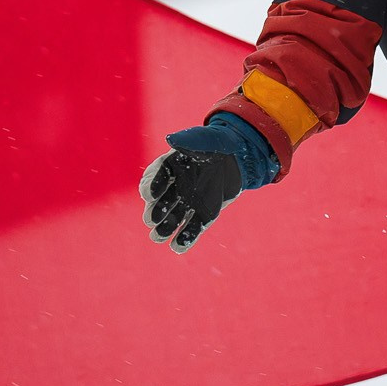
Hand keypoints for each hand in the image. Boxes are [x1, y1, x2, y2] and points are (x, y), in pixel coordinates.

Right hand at [140, 129, 247, 252]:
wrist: (238, 157)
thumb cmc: (216, 143)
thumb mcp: (203, 138)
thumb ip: (188, 140)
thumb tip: (171, 139)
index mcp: (171, 166)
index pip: (157, 177)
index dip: (152, 185)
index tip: (149, 194)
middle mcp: (176, 186)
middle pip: (161, 202)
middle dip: (155, 212)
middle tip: (151, 219)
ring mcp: (189, 202)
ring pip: (174, 218)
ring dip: (165, 228)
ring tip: (158, 237)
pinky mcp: (204, 214)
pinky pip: (193, 228)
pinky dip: (185, 238)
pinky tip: (177, 247)